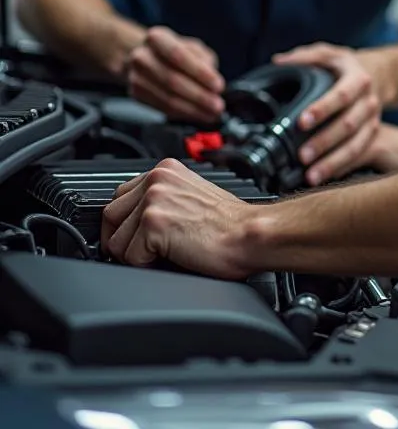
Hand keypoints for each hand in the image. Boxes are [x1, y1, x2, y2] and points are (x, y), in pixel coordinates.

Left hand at [101, 158, 254, 278]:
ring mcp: (153, 200)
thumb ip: (164, 197)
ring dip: (134, 255)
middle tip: (146, 252)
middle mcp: (157, 179)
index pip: (121, 195)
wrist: (250, 234)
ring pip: (115, 240)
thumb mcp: (192, 195)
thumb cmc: (230, 223)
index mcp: (166, 169)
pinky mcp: (154, 224)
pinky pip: (129, 258)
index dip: (125, 222)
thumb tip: (135, 220)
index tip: (135, 236)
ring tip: (163, 254)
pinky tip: (170, 258)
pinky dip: (146, 266)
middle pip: (110, 216)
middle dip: (123, 240)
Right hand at [125, 26, 224, 122]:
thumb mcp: (194, 48)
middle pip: (172, 80)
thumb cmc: (175, 51)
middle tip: (218, 105)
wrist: (146, 57)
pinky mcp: (136, 94)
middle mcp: (141, 56)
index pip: (178, 55)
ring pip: (167, 98)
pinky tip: (197, 114)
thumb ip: (204, 62)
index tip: (218, 86)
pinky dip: (182, 113)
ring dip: (193, 109)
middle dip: (199, 96)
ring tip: (211, 114)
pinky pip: (162, 107)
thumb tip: (212, 85)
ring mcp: (136, 76)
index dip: (200, 73)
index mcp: (157, 38)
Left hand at [272, 43, 392, 185]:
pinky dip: (342, 169)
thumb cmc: (345, 67)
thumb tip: (278, 62)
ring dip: (334, 162)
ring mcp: (373, 121)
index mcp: (358, 79)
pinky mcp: (373, 136)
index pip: (341, 95)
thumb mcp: (329, 54)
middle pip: (349, 125)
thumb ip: (305, 56)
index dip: (323, 109)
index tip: (301, 122)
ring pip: (356, 145)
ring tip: (312, 176)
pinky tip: (325, 179)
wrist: (379, 75)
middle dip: (325, 142)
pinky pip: (360, 156)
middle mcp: (368, 101)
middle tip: (302, 156)